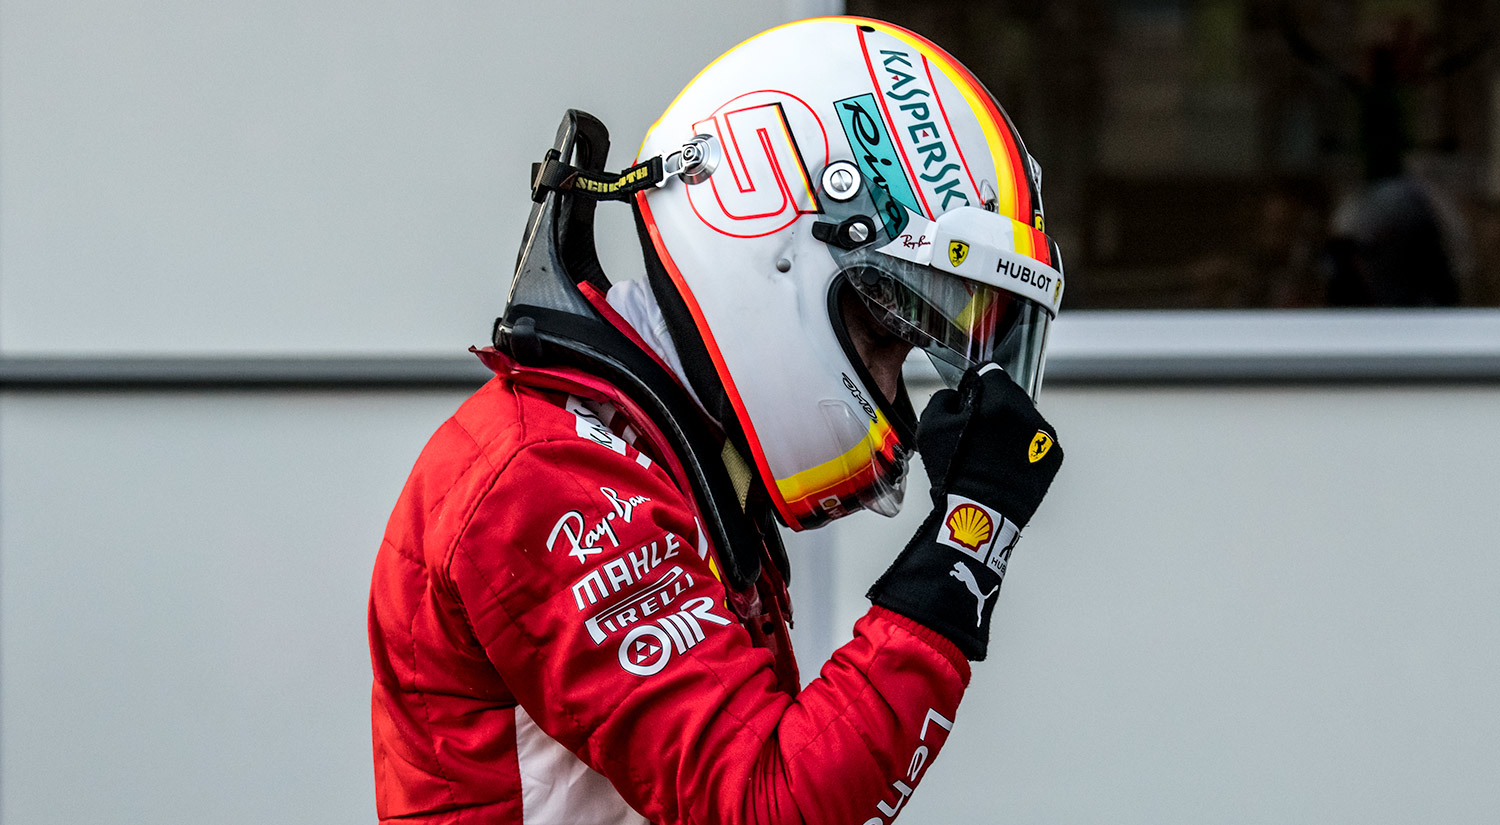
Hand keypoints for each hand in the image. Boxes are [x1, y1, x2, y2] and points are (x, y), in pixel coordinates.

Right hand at [919, 363, 1061, 527]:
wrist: (978, 517)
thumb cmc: (953, 474)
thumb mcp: (930, 428)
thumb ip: (943, 398)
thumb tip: (957, 394)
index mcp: (1001, 402)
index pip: (991, 374)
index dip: (975, 386)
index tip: (969, 402)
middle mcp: (1029, 415)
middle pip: (1010, 394)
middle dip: (994, 406)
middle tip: (976, 432)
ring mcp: (1045, 437)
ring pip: (1025, 417)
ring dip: (1009, 426)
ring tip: (991, 452)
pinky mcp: (1053, 457)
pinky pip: (1036, 440)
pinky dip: (1022, 446)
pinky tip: (1005, 463)